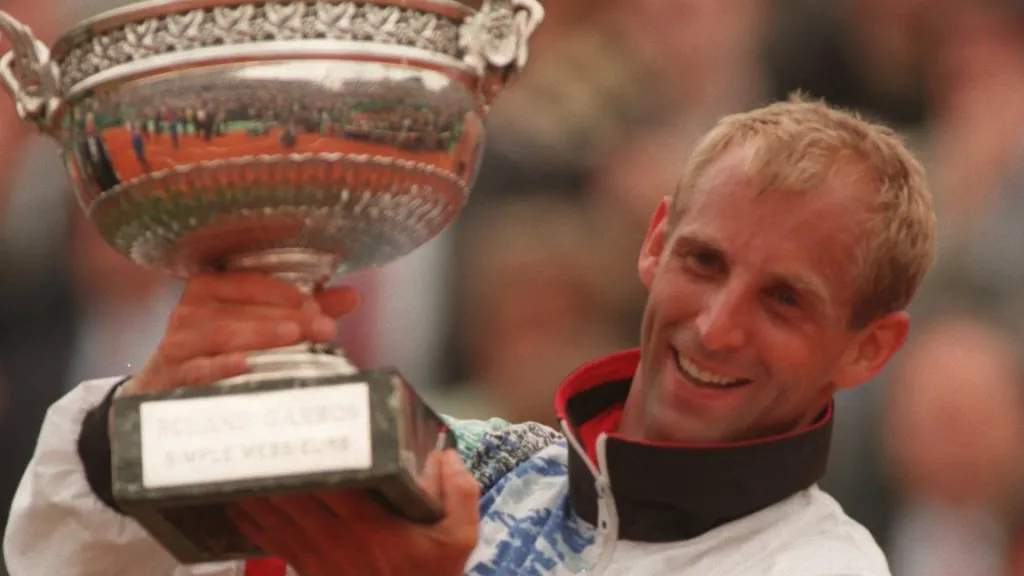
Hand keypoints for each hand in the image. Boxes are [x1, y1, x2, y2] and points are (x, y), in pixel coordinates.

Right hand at [121, 272, 359, 395]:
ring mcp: (180, 341)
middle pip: (245, 309)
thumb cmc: (220, 346)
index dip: (285, 292)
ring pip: (224, 334)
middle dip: (288, 317)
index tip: (318, 305)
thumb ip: (304, 309)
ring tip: (295, 336)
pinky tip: (246, 364)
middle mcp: (191, 309)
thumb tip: (352, 295)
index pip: (251, 283)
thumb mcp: (259, 322)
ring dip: (262, 335)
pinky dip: (222, 367)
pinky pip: (200, 368)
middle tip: (324, 327)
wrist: (165, 384)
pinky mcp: (175, 373)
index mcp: (211, 287)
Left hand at [229, 449, 480, 575]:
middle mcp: (340, 540)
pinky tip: (237, 500)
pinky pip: (272, 540)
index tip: (299, 427)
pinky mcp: (308, 569)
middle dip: (279, 463)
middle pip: (296, 494)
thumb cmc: (431, 575)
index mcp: (374, 526)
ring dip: (255, 487)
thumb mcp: (460, 537)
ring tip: (240, 456)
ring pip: (276, 515)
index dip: (312, 455)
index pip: (334, 483)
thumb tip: (446, 452)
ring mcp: (319, 557)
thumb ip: (460, 492)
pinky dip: (251, 519)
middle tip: (263, 431)